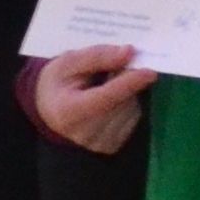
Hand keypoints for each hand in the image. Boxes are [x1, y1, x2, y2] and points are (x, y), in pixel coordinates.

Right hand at [34, 44, 154, 153]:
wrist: (49, 111)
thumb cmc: (58, 83)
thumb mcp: (68, 62)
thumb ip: (97, 56)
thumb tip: (129, 53)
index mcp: (68, 111)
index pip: (104, 98)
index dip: (128, 84)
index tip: (150, 71)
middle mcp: (85, 133)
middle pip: (121, 102)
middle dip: (127, 80)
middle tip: (119, 65)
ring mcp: (99, 143)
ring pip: (130, 109)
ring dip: (128, 92)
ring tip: (107, 85)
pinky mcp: (111, 146)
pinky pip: (132, 119)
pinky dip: (128, 104)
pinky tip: (112, 101)